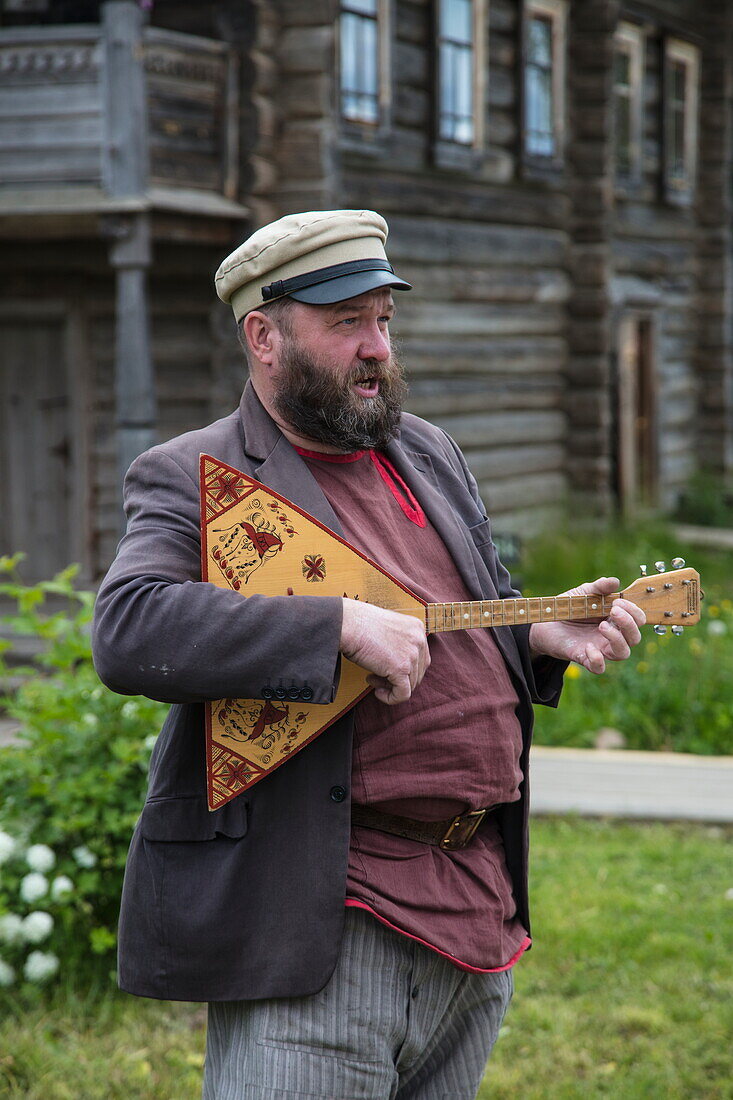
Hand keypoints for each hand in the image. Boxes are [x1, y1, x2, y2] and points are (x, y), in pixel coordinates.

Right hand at [340, 599, 429, 704]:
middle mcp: (419, 640)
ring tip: (372, 678)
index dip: (404, 668)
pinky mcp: (401, 668)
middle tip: (377, 676)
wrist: (348, 624)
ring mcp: (412, 654)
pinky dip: (391, 698)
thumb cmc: (359, 625)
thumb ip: (399, 643)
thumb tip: (399, 664)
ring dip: (390, 686)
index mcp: (417, 628)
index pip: (421, 658)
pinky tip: (378, 692)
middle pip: (418, 673)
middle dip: (398, 679)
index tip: (386, 668)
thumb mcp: (387, 629)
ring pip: (411, 685)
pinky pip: (403, 694)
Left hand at [529, 576, 645, 674]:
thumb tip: (615, 582)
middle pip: (635, 637)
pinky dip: (598, 660)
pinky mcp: (585, 658)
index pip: (638, 619)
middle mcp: (612, 635)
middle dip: (628, 623)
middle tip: (613, 611)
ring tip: (601, 626)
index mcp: (616, 619)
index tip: (617, 602)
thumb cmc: (570, 607)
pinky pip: (599, 668)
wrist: (547, 621)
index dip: (633, 611)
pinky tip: (589, 646)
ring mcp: (600, 648)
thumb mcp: (584, 592)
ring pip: (622, 653)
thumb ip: (599, 587)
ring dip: (617, 639)